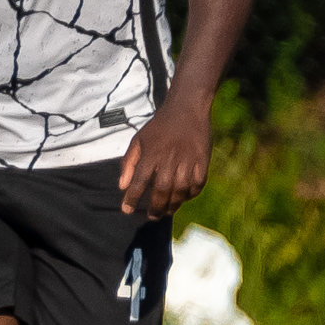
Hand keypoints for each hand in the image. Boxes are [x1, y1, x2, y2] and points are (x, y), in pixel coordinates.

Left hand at [118, 99, 211, 218]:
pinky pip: (198, 184)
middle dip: (155, 207)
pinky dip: (191, 194)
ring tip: (166, 211)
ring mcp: (188, 160)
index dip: (132, 199)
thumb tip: (122, 186)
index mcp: (151, 154)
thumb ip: (129, 163)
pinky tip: (184, 198)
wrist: (186, 108)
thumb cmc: (159, 126)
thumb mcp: (139, 140)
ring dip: (173, 204)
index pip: (138, 182)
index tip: (127, 210)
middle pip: (161, 190)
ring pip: (180, 190)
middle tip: (152, 216)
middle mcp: (169, 159)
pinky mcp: (203, 160)